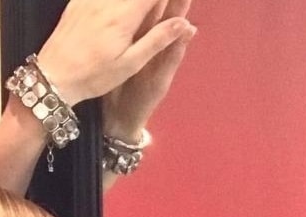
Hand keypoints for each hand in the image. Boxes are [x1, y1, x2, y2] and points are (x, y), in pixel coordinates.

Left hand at [36, 0, 195, 106]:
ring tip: (146, 11)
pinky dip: (117, 2)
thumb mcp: (130, 64)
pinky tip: (122, 10)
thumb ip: (157, 40)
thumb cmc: (95, 76)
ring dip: (136, 2)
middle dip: (152, 1)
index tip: (178, 2)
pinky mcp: (78, 0)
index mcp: (125, 16)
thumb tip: (184, 23)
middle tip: (161, 9)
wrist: (54, 75)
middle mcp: (108, 1)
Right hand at [103, 0, 195, 140]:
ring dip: (143, 0)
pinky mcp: (115, 41)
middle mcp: (148, 36)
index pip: (173, 14)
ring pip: (138, 9)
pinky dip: (124, 8)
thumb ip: (173, 54)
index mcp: (162, 43)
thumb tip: (191, 28)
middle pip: (156, 5)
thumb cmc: (143, 100)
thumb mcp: (160, 79)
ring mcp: (131, 36)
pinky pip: (121, 20)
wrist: (117, 116)